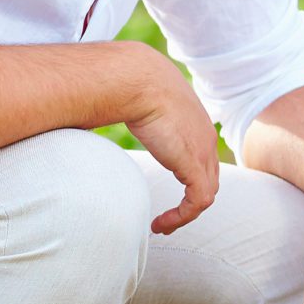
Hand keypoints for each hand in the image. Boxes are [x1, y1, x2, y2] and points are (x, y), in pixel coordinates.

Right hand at [121, 50, 218, 233]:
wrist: (134, 77)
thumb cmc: (124, 83)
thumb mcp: (135, 99)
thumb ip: (130, 110)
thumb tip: (95, 114)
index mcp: (194, 121)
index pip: (203, 157)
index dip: (189, 177)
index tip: (169, 189)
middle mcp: (205, 137)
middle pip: (209, 177)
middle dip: (190, 200)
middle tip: (168, 217)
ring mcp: (203, 151)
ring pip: (205, 194)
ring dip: (184, 214)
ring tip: (162, 226)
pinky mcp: (194, 165)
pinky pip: (198, 201)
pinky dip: (182, 217)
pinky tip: (160, 224)